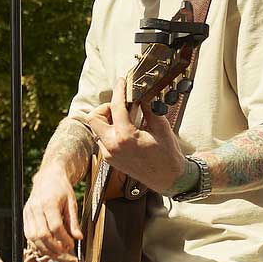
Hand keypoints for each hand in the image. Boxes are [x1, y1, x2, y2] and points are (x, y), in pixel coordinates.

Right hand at [24, 167, 81, 260]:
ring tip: (57, 254)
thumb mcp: (72, 203)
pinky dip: (37, 244)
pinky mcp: (24, 216)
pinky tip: (47, 248)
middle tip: (65, 253)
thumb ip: (74, 222)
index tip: (72, 245)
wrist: (48, 178)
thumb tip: (79, 237)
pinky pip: (28, 235)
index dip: (64, 239)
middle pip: (42, 234)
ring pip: (32, 237)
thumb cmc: (61, 189)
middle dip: (54, 248)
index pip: (55, 227)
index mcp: (49, 203)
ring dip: (45, 249)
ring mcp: (28, 212)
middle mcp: (35, 208)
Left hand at [84, 74, 187, 195]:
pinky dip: (110, 131)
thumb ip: (148, 109)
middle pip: (94, 118)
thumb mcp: (161, 127)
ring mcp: (109, 154)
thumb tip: (141, 94)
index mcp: (125, 137)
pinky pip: (102, 139)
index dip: (119, 90)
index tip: (122, 81)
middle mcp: (112, 146)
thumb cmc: (167, 155)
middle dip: (105, 108)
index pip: (116, 107)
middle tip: (121, 107)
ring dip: (107, 120)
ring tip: (126, 119)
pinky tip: (126, 130)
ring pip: (97, 129)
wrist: (168, 179)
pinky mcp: (109, 159)